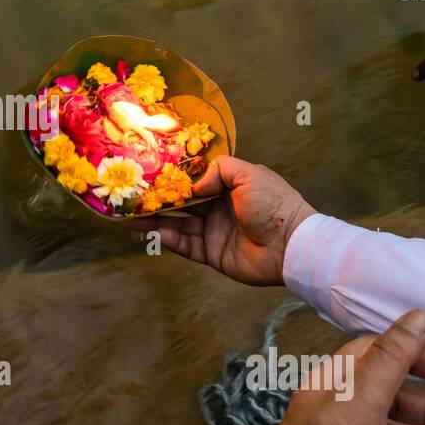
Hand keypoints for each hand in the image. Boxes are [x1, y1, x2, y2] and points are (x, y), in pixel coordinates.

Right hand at [144, 156, 314, 285]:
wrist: (291, 245)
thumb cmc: (273, 204)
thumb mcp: (249, 174)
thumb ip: (220, 170)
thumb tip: (194, 185)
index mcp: (228, 187)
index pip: (195, 182)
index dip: (175, 180)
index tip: (151, 176)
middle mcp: (218, 208)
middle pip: (182, 205)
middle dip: (159, 202)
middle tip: (133, 199)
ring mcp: (214, 232)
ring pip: (179, 226)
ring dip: (157, 222)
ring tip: (133, 219)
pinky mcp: (213, 254)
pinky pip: (187, 246)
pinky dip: (171, 240)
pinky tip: (156, 234)